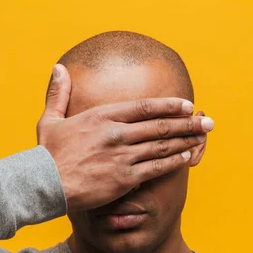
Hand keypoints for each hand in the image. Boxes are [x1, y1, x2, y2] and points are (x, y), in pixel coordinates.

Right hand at [37, 64, 213, 211]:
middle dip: (187, 123)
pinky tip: (186, 157)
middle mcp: (117, 133)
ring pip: (162, 146)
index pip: (144, 107)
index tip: (186, 105)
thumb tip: (59, 68)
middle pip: (160, 126)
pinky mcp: (124, 178)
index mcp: (102, 116)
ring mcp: (122, 156)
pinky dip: (173, 161)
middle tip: (208, 121)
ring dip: (186, 140)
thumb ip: (58, 93)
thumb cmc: (46, 154)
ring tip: (203, 137)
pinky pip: (156, 168)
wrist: (44, 184)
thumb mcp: (49, 119)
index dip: (169, 106)